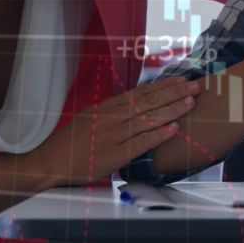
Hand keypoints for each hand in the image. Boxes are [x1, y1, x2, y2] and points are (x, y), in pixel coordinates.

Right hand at [33, 76, 199, 184]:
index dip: (162, 86)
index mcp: (105, 108)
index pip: (140, 93)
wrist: (48, 163)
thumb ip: (113, 113)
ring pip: (147, 119)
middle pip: (147, 102)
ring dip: (171, 110)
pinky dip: (157, 135)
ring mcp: (111, 136)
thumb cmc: (70, 144)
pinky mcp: (112, 155)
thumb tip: (137, 105)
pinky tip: (173, 128)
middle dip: (174, 93)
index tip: (181, 79)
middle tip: (195, 85)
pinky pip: (139, 143)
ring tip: (190, 102)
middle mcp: (110, 118)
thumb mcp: (90, 119)